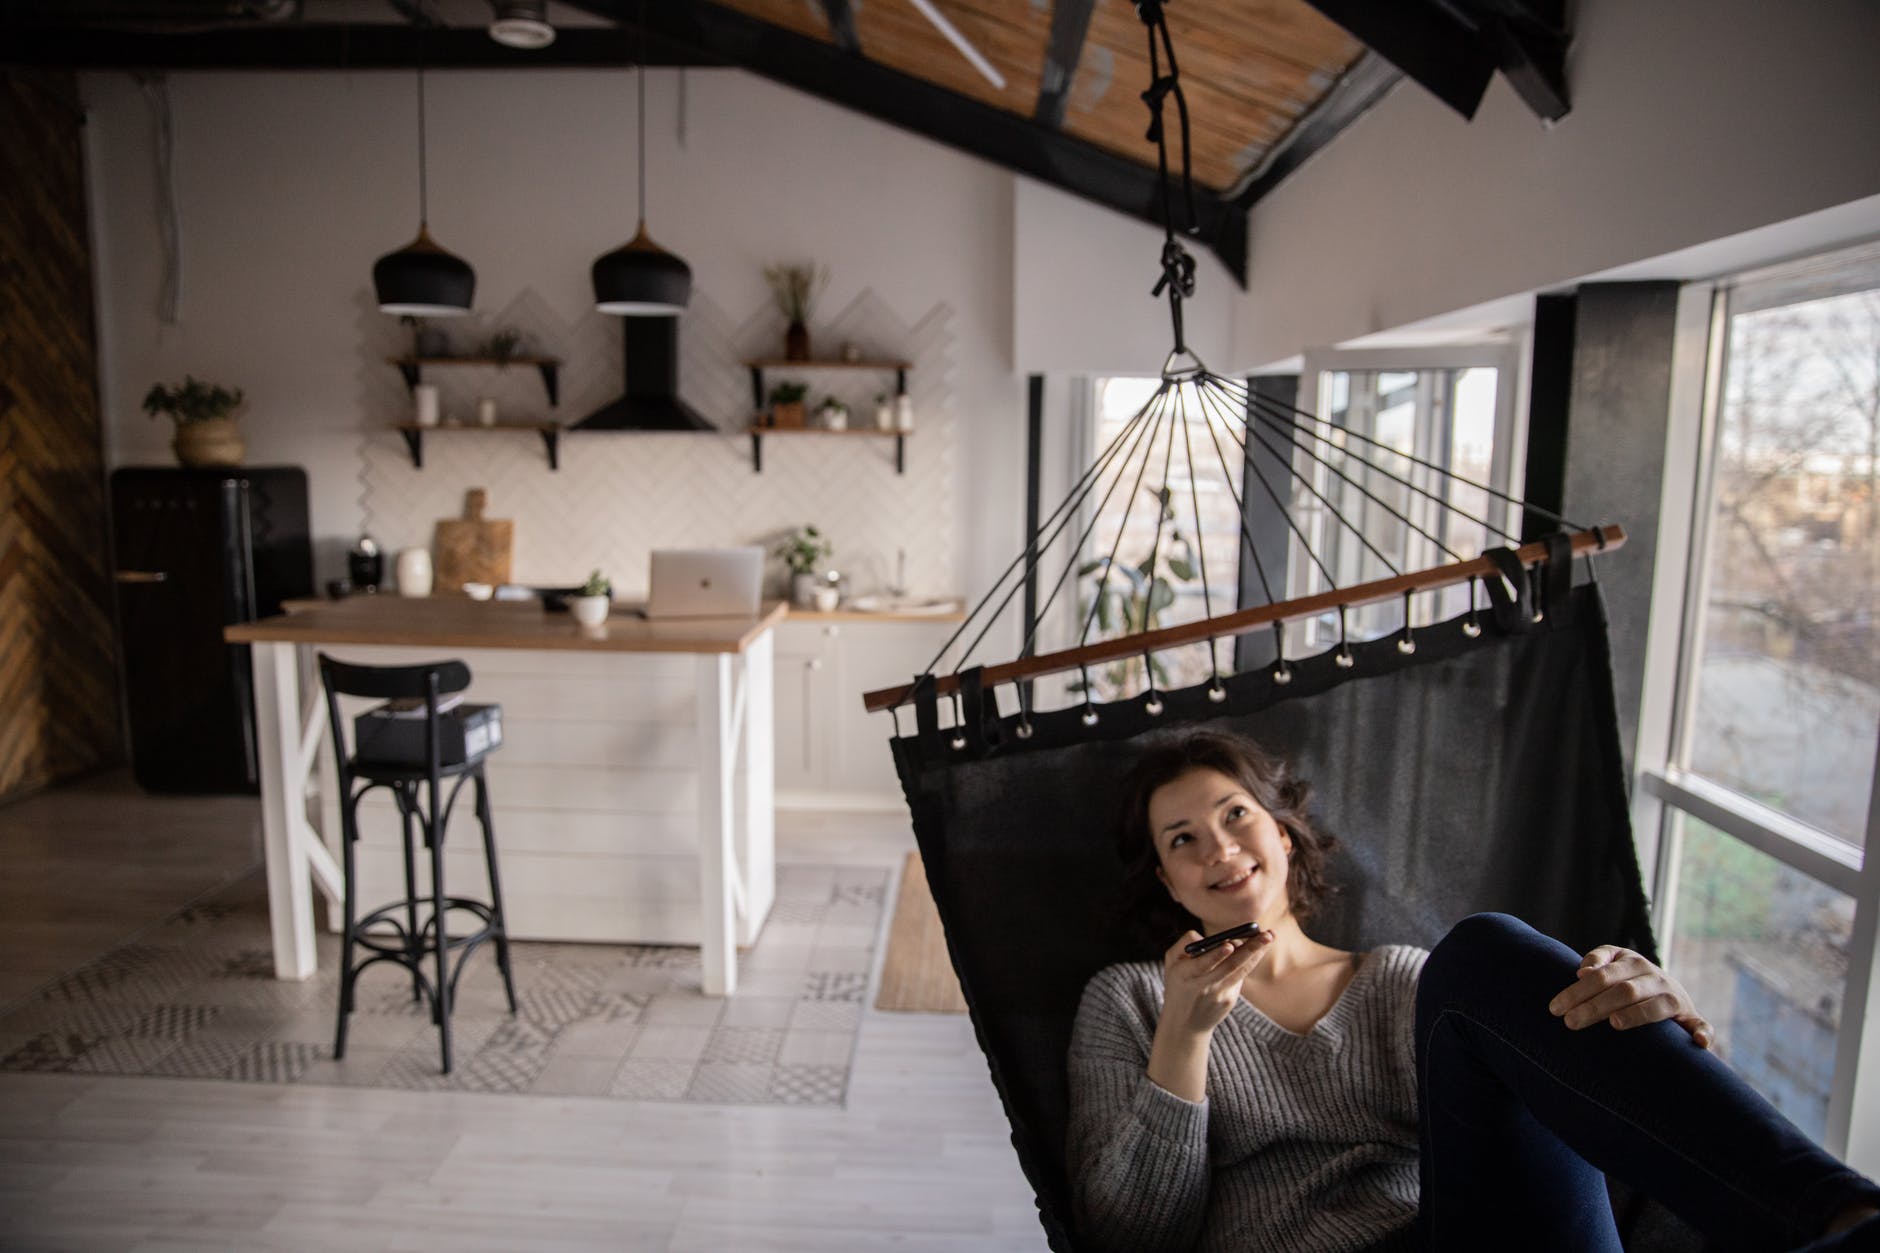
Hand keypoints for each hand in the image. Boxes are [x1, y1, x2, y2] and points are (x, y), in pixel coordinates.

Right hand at [1159, 928, 1272, 1037]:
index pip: (1202, 965)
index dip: (1216, 955)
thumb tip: (1206, 937)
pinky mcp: (1229, 1000)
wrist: (1184, 1023)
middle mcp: (1203, 986)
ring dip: (1256, 953)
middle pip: (1229, 966)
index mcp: (1184, 974)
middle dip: (1248, 949)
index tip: (1230, 945)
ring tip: (1269, 937)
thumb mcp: (1171, 963)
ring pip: (1240, 971)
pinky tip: (1260, 948)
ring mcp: (1218, 995)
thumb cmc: (1178, 983)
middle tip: (1265, 934)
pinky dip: (1250, 961)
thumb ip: (1184, 944)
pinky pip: (1240, 976)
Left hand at [1548, 946, 1714, 1048]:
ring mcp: (1676, 998)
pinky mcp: (1692, 1018)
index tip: (1555, 1009)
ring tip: (1615, 1023)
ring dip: (1637, 1014)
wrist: (1673, 992)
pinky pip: (1701, 1025)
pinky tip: (1699, 1042)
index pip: (1601, 976)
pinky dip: (1703, 1033)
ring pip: (1657, 1006)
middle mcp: (1656, 978)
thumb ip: (1599, 960)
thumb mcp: (1615, 962)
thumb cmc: (1631, 978)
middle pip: (1623, 991)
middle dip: (1594, 1007)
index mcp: (1634, 963)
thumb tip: (1583, 971)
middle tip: (1570, 1023)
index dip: (1577, 992)